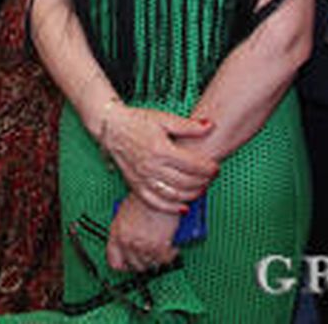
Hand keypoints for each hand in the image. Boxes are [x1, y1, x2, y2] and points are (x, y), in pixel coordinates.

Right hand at [98, 103, 216, 212]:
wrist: (112, 128)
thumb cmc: (138, 121)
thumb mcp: (164, 118)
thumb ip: (188, 126)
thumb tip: (210, 126)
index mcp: (160, 148)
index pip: (192, 164)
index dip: (208, 168)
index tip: (216, 168)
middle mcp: (151, 166)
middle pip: (185, 181)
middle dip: (203, 181)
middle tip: (211, 178)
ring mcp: (143, 178)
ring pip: (174, 195)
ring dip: (192, 195)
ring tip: (201, 188)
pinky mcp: (136, 186)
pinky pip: (156, 203)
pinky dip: (171, 208)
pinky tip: (183, 207)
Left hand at [106, 194, 180, 272]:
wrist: (159, 190)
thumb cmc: (144, 197)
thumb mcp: (124, 213)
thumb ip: (123, 231)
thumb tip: (128, 244)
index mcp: (116, 233)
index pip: (114, 262)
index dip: (124, 265)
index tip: (130, 264)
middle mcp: (128, 242)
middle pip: (135, 266)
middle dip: (143, 262)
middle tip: (150, 254)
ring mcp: (143, 246)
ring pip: (150, 265)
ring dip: (157, 258)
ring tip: (161, 248)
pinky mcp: (160, 247)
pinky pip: (164, 260)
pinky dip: (170, 255)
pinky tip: (171, 247)